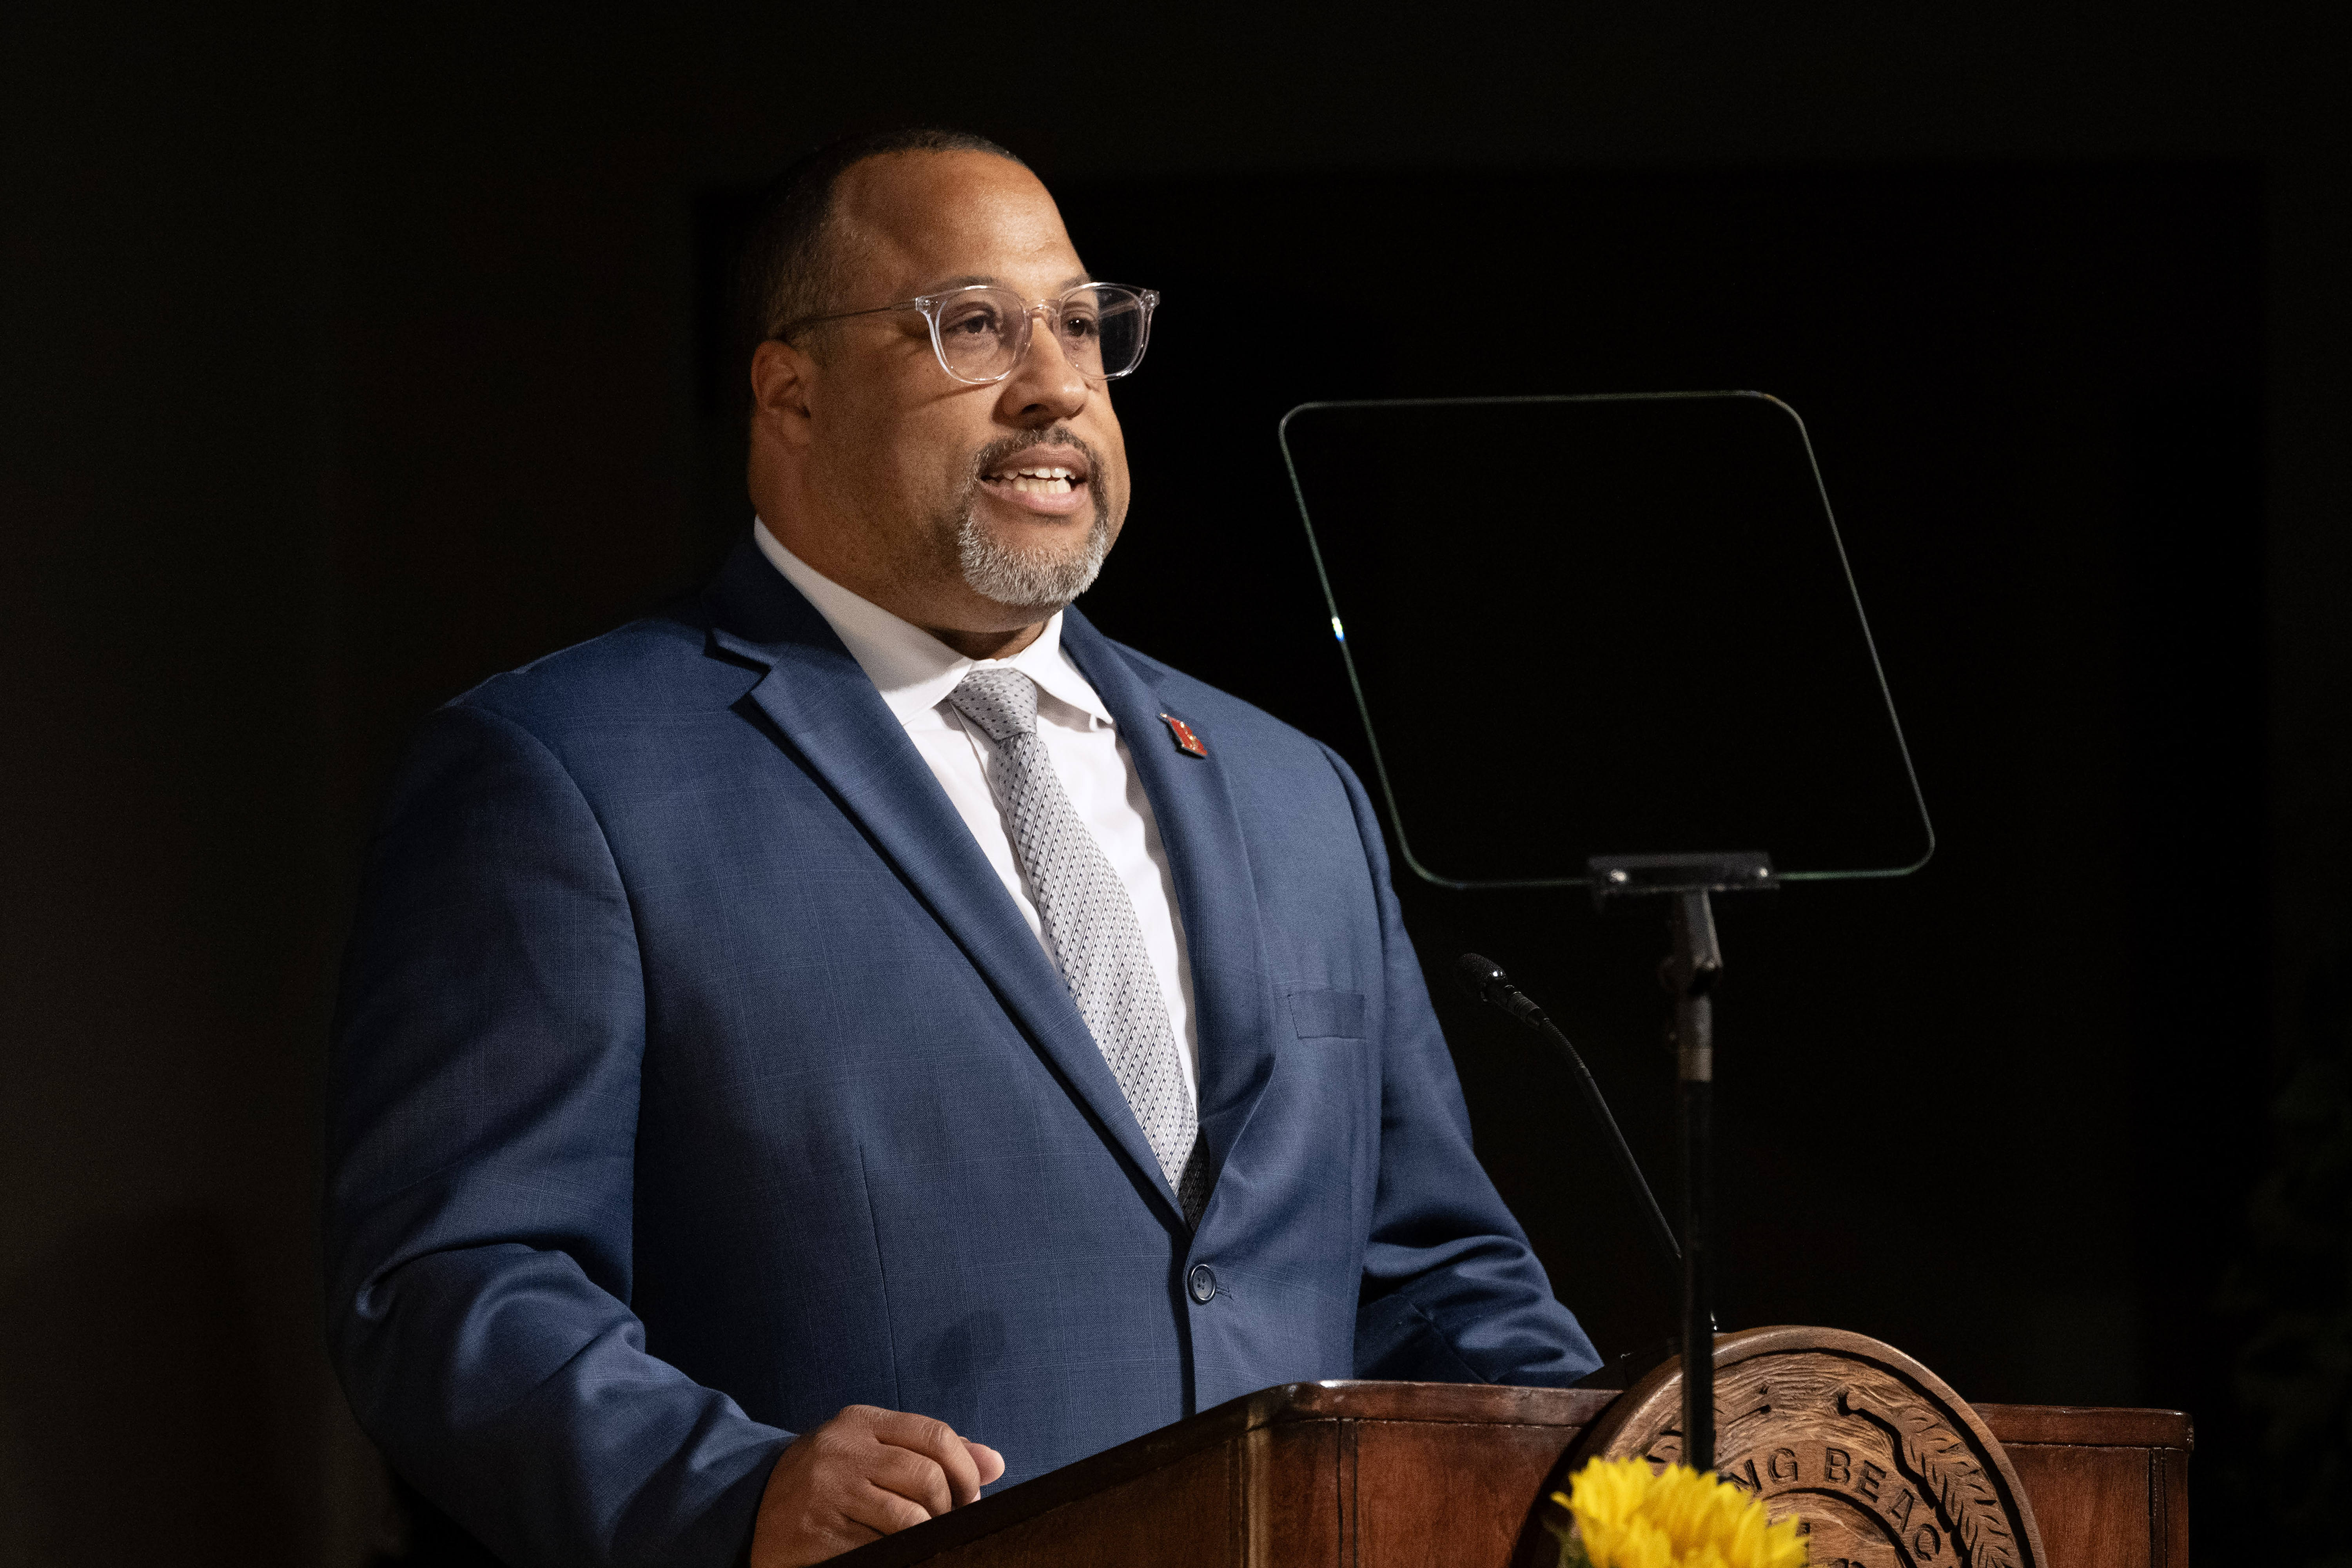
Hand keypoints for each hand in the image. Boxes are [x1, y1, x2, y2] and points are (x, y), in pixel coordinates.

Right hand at [748, 1404, 1006, 1566]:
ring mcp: (828, 1492)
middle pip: (928, 1478)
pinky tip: (894, 1553)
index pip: (936, 1435)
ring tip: (923, 1540)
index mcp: (860, 1421)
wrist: (749, 1504)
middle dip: (950, 1508)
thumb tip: (996, 1463)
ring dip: (928, 1536)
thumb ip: (931, 1451)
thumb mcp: (871, 1449)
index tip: (970, 1496)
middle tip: (947, 1524)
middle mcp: (843, 1450)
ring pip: (908, 1518)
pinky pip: (878, 1548)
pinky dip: (897, 1555)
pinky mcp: (817, 1533)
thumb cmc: (827, 1477)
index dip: (966, 1469)